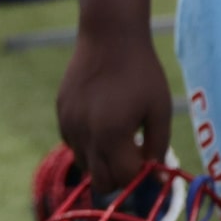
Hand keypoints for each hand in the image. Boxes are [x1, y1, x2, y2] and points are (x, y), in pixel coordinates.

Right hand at [56, 24, 174, 195]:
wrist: (109, 38)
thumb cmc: (142, 73)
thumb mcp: (160, 110)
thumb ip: (158, 146)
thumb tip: (158, 178)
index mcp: (111, 135)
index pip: (123, 178)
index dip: (140, 175)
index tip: (149, 158)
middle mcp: (84, 135)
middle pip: (100, 182)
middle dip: (121, 176)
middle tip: (135, 155)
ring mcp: (68, 125)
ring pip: (85, 165)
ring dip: (104, 161)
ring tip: (121, 134)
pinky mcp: (61, 115)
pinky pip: (74, 145)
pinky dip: (90, 145)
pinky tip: (105, 122)